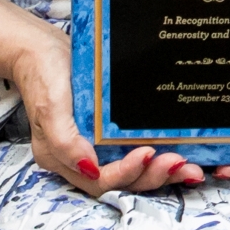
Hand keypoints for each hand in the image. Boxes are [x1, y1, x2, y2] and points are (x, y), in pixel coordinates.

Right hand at [10, 31, 205, 195]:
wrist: (41, 48)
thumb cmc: (43, 73)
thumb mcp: (50, 105)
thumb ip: (65, 141)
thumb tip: (89, 168)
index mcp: (63, 158)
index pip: (100, 179)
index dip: (127, 172)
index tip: (149, 153)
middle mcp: (81, 157)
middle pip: (120, 181)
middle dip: (151, 176)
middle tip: (179, 163)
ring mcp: (96, 145)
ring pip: (131, 170)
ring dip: (160, 171)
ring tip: (188, 167)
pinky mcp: (108, 131)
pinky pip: (133, 149)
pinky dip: (156, 154)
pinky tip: (178, 149)